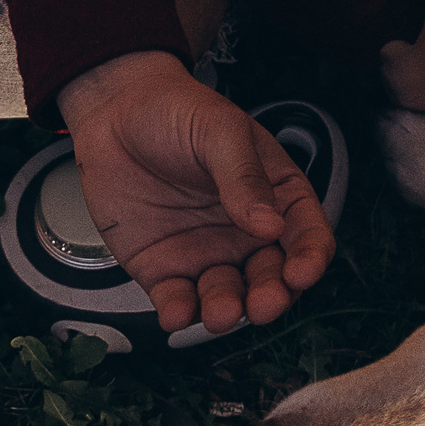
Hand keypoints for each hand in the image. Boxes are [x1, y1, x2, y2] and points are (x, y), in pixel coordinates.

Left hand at [57, 53, 336, 333]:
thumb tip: (270, 225)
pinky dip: (179, 312)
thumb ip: (244, 176)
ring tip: (220, 314)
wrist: (114, 112)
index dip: (310, 258)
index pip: (306, 235)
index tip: (301, 272)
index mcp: (275, 197)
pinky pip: (178, 299)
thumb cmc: (177, 111)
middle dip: (272, 295)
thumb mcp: (220, 131)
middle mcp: (247, 234)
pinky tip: (176, 313)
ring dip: (228, 310)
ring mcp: (207, 255)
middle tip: (263, 304)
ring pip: (228, 296)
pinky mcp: (164, 269)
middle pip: (272, 277)